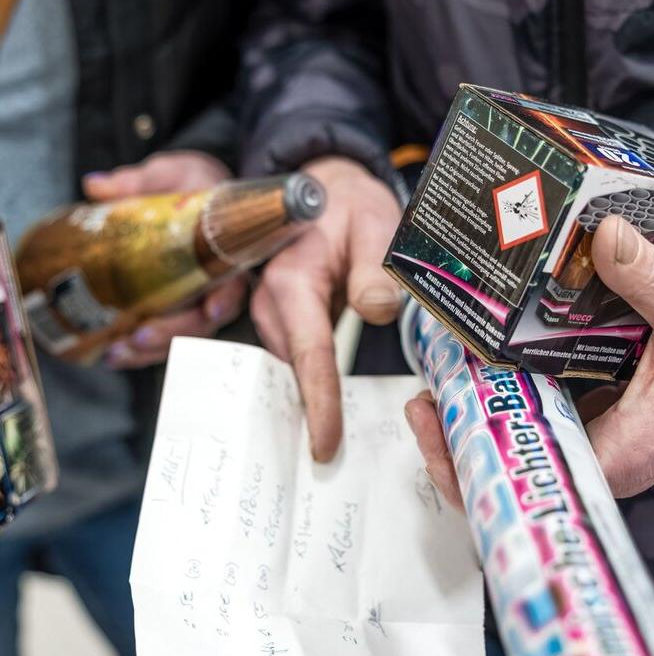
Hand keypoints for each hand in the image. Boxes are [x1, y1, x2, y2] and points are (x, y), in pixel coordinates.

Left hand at [83, 151, 245, 368]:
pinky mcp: (176, 309)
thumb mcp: (170, 174)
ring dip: (152, 350)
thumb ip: (137, 181)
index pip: (235, 280)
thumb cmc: (192, 183)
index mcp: (226, 249)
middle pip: (205, 320)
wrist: (196, 191)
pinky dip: (141, 351)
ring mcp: (197, 299)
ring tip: (117, 352)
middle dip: (174, 333)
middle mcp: (217, 282)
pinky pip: (165, 336)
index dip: (225, 298)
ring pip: (183, 335)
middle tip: (141, 336)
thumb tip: (95, 186)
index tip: (212, 310)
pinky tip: (113, 354)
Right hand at [250, 156, 402, 461]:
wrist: (324, 189)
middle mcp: (272, 303)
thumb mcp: (374, 223)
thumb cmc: (350, 206)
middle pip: (294, 370)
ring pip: (293, 369)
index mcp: (293, 281)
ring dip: (311, 401)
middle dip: (312, 415)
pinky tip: (330, 410)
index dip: (318, 403)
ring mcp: (272, 315)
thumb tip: (379, 311)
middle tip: (335, 466)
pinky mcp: (281, 322)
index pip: (309, 353)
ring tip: (335, 445)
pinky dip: (312, 383)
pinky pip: (296, 360)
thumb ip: (376, 267)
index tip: (325, 446)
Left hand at [406, 213, 653, 504]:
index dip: (471, 463)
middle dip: (462, 430)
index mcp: (619, 452)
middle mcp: (603, 450)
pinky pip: (544, 403)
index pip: (529, 476)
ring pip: (525, 430)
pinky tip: (489, 353)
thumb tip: (604, 236)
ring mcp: (599, 428)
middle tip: (426, 391)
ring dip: (483, 404)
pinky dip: (513, 381)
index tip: (434, 425)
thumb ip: (651, 277)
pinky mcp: (601, 404)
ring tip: (444, 371)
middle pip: (514, 457)